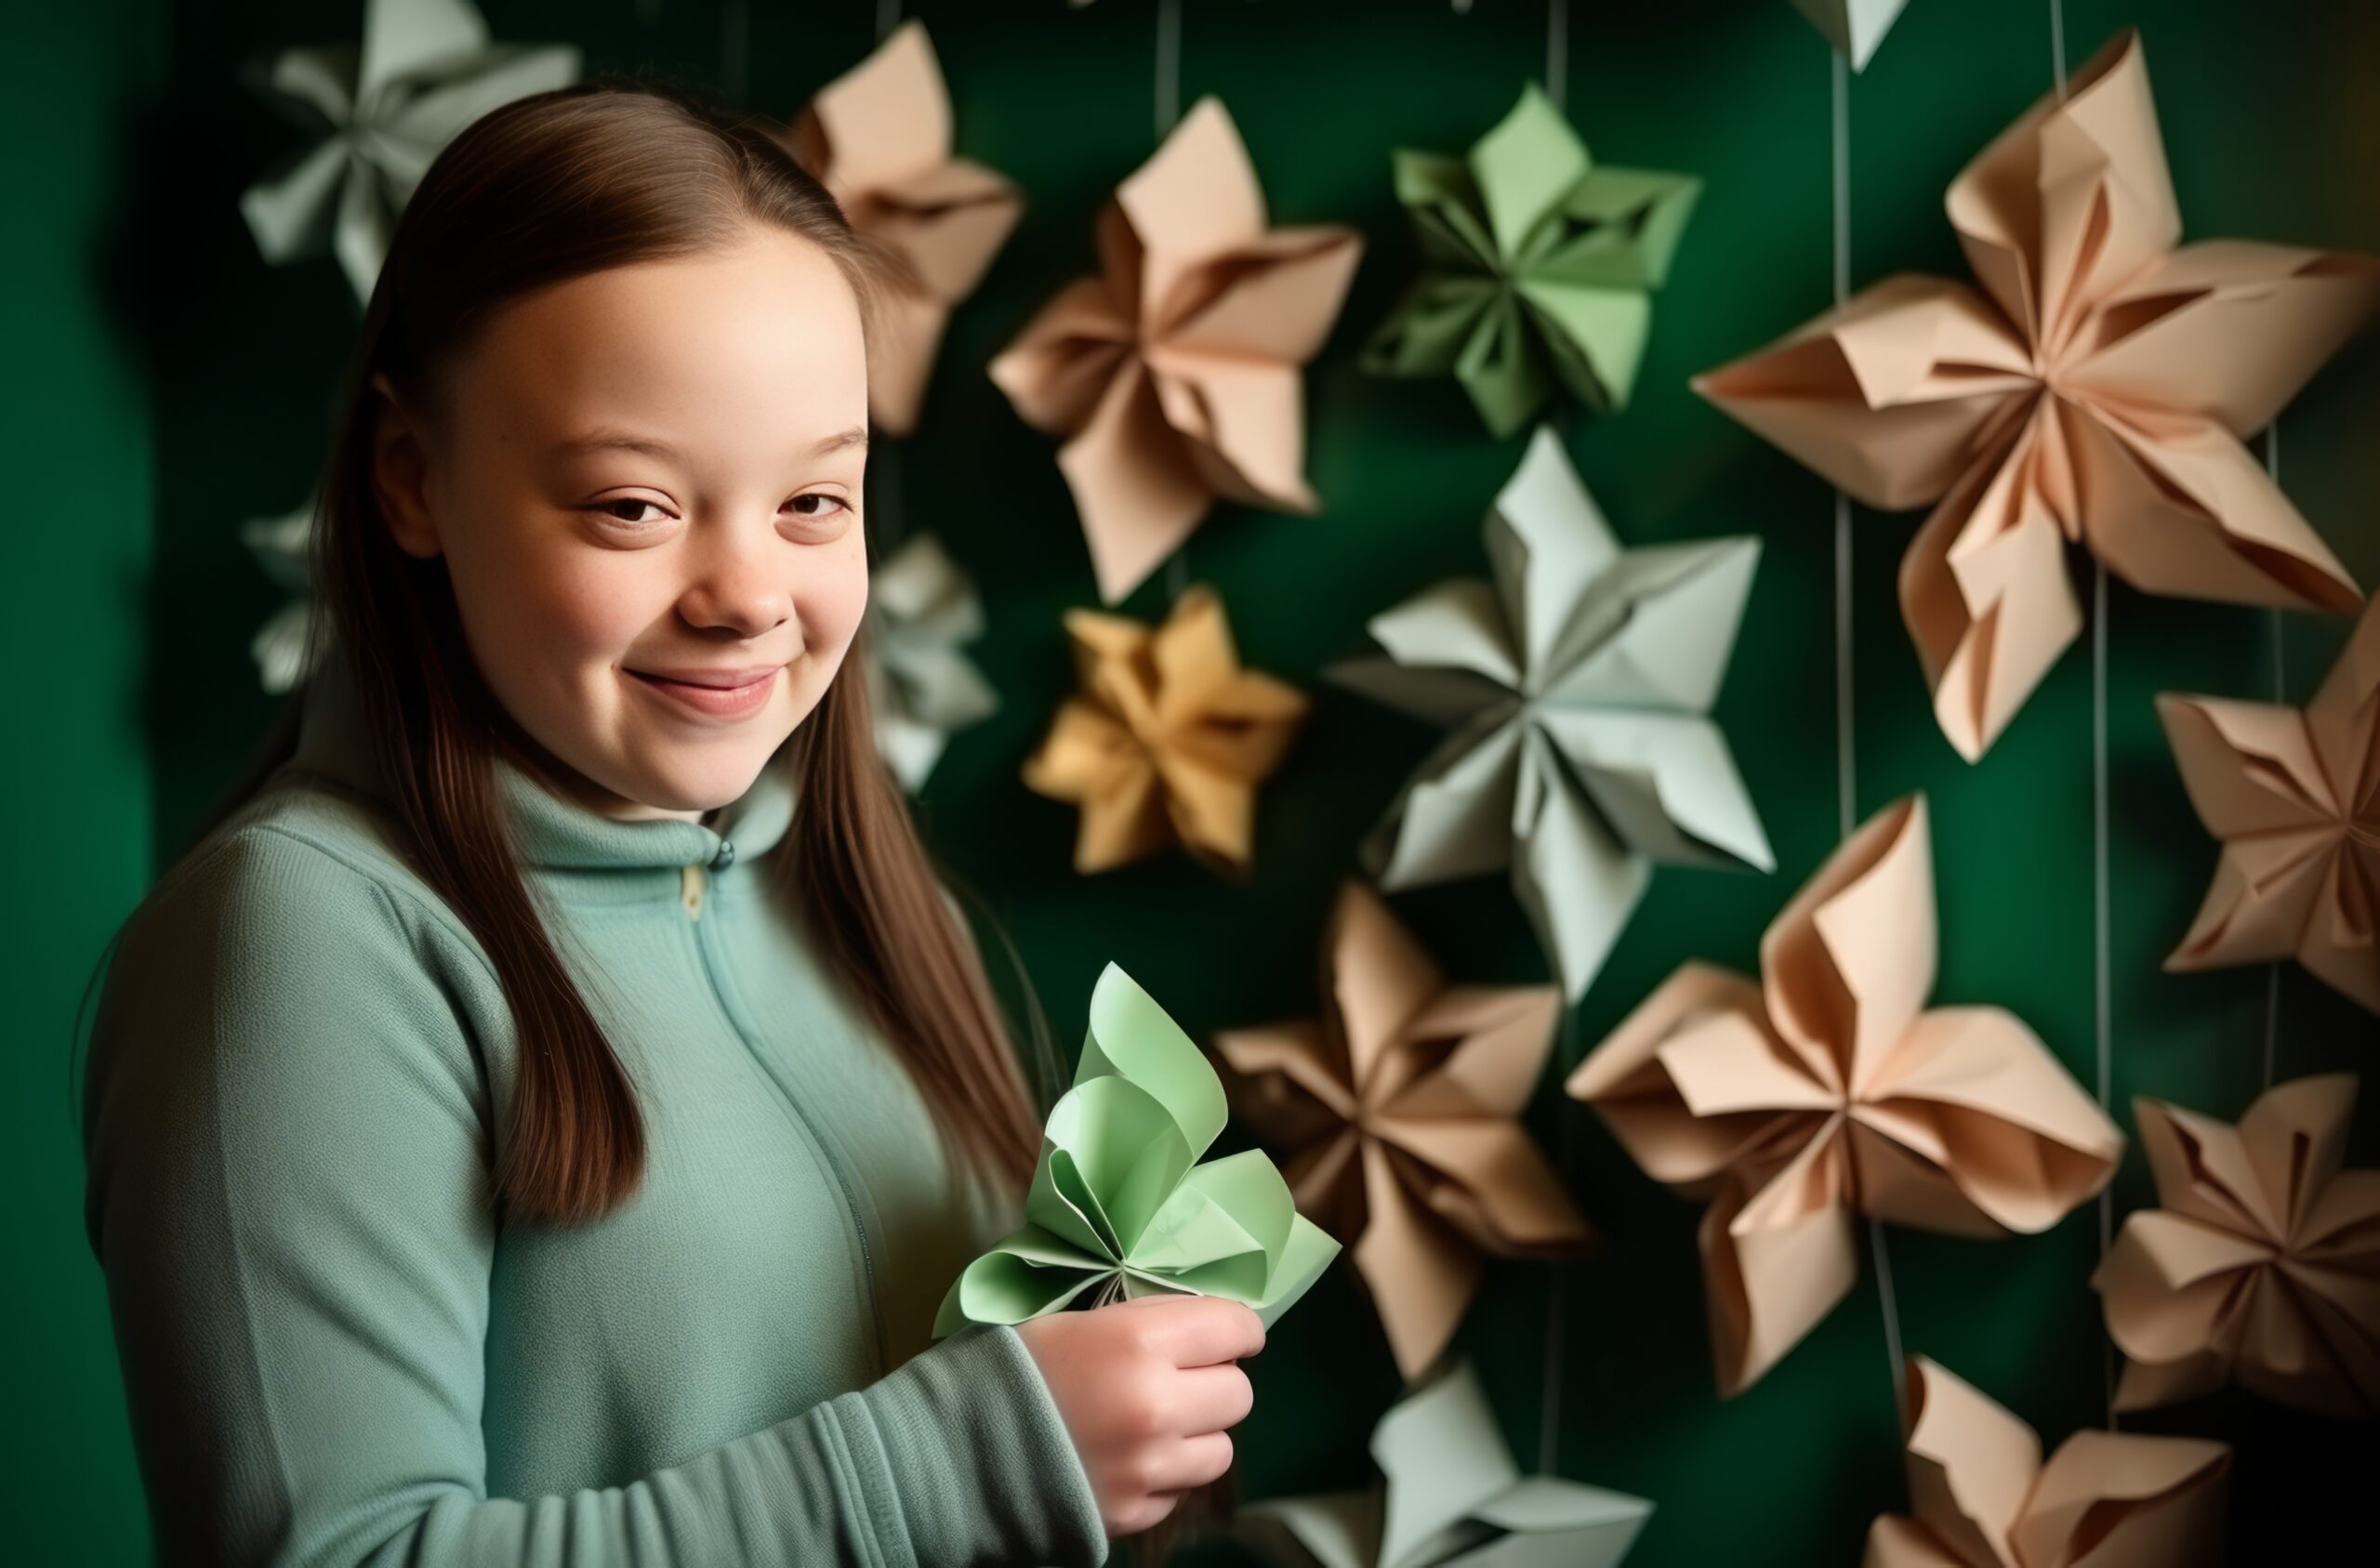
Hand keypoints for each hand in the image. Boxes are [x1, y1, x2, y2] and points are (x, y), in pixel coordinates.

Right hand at [1013, 1292, 1262, 1537]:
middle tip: (1186, 1379)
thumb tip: (1199, 1328)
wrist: (950, 1447)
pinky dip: (1166, 1477)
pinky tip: (1130, 1461)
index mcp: (1139, 1342)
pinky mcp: (1132, 1514)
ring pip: (1221, 1451)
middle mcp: (1156, 1407)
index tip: (1229, 1334)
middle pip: (1238, 1394)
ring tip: (1159, 1425)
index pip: (1235, 1328)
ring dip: (1198, 1435)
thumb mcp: (1078, 1321)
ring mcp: (1148, 1468)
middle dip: (1217, 1382)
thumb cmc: (1010, 1367)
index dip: (1237, 1329)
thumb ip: (1145, 1323)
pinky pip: (1180, 1492)